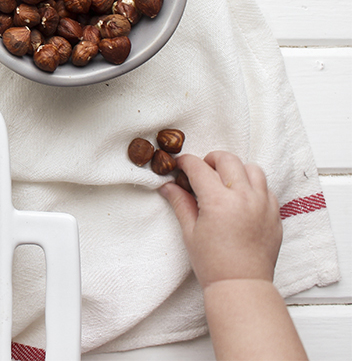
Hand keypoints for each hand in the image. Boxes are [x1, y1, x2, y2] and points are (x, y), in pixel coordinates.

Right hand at [159, 151, 281, 287]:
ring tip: (225, 182)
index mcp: (218, 201)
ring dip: (236, 169)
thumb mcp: (190, 232)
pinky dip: (253, 186)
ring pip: (252, 168)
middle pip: (228, 159)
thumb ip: (180, 203)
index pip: (199, 167)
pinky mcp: (275, 214)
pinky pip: (266, 188)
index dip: (185, 163)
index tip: (180, 166)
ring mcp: (263, 205)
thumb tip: (168, 186)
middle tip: (201, 171)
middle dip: (210, 160)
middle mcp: (244, 197)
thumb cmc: (213, 263)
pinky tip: (242, 198)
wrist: (241, 284)